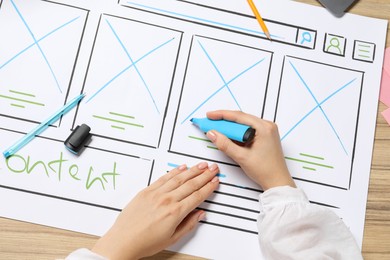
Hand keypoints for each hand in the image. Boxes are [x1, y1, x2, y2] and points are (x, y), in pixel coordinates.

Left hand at [92, 162, 218, 259]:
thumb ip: (188, 224)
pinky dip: (174, 172)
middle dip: (204, 175)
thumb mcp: (172, 238)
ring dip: (192, 170)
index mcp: (175, 213)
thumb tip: (200, 214)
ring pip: (179, 178)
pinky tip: (182, 168)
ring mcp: (156, 194)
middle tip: (213, 168)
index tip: (215, 182)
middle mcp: (167, 200)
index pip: (197, 196)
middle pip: (191, 184)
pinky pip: (163, 178)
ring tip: (202, 165)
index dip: (208, 187)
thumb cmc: (145, 242)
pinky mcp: (146, 191)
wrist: (123, 241)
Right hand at [206, 110, 294, 190]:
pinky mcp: (265, 137)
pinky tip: (228, 136)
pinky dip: (237, 133)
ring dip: (230, 128)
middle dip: (224, 121)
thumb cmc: (266, 170)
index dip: (221, 115)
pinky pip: (248, 130)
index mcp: (264, 128)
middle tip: (210, 123)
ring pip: (243, 125)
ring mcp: (267, 131)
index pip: (239, 116)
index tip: (210, 115)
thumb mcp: (241, 157)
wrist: (277, 182)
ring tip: (216, 130)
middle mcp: (267, 126)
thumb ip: (225, 144)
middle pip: (241, 119)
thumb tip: (212, 134)